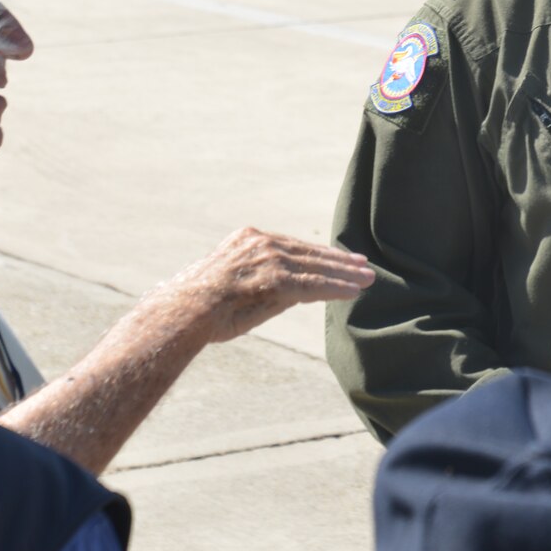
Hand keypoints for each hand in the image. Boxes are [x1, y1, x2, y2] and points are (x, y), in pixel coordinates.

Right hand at [159, 227, 375, 343]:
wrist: (183, 311)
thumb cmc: (196, 305)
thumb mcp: (226, 280)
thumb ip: (253, 277)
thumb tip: (275, 290)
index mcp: (247, 239)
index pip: (291, 245)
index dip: (317, 253)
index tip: (338, 257)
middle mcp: (261, 243)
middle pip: (309, 252)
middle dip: (338, 260)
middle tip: (362, 264)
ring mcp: (270, 259)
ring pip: (317, 267)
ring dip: (345, 274)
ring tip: (367, 278)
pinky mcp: (277, 280)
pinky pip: (314, 284)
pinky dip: (337, 288)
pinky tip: (354, 291)